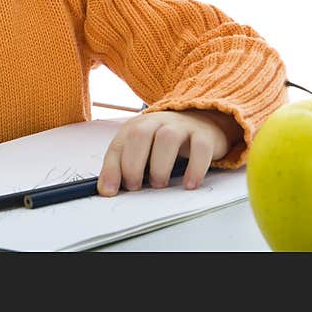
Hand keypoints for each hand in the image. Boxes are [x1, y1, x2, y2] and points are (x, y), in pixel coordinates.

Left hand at [96, 109, 238, 196]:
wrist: (201, 120)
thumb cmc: (164, 141)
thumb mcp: (141, 150)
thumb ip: (124, 165)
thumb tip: (107, 190)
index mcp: (136, 126)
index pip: (118, 145)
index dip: (111, 169)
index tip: (109, 191)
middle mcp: (156, 122)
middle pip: (139, 135)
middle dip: (133, 164)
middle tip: (135, 187)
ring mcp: (181, 126)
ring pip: (167, 138)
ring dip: (160, 165)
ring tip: (159, 184)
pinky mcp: (204, 135)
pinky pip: (200, 148)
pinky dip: (194, 168)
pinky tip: (189, 184)